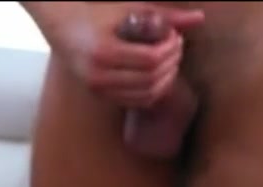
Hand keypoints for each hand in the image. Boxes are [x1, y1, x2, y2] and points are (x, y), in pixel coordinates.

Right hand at [48, 2, 203, 108]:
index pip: (150, 60)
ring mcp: (97, 87)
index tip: (174, 37)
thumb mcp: (130, 10)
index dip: (170, 49)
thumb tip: (199, 19)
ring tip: (168, 61)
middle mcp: (98, 74)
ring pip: (145, 94)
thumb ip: (165, 16)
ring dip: (165, 79)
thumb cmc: (98, 16)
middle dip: (171, 63)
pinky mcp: (99, 95)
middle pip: (150, 78)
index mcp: (104, 51)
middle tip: (176, 48)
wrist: (63, 29)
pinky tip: (157, 75)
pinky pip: (135, 101)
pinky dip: (153, 91)